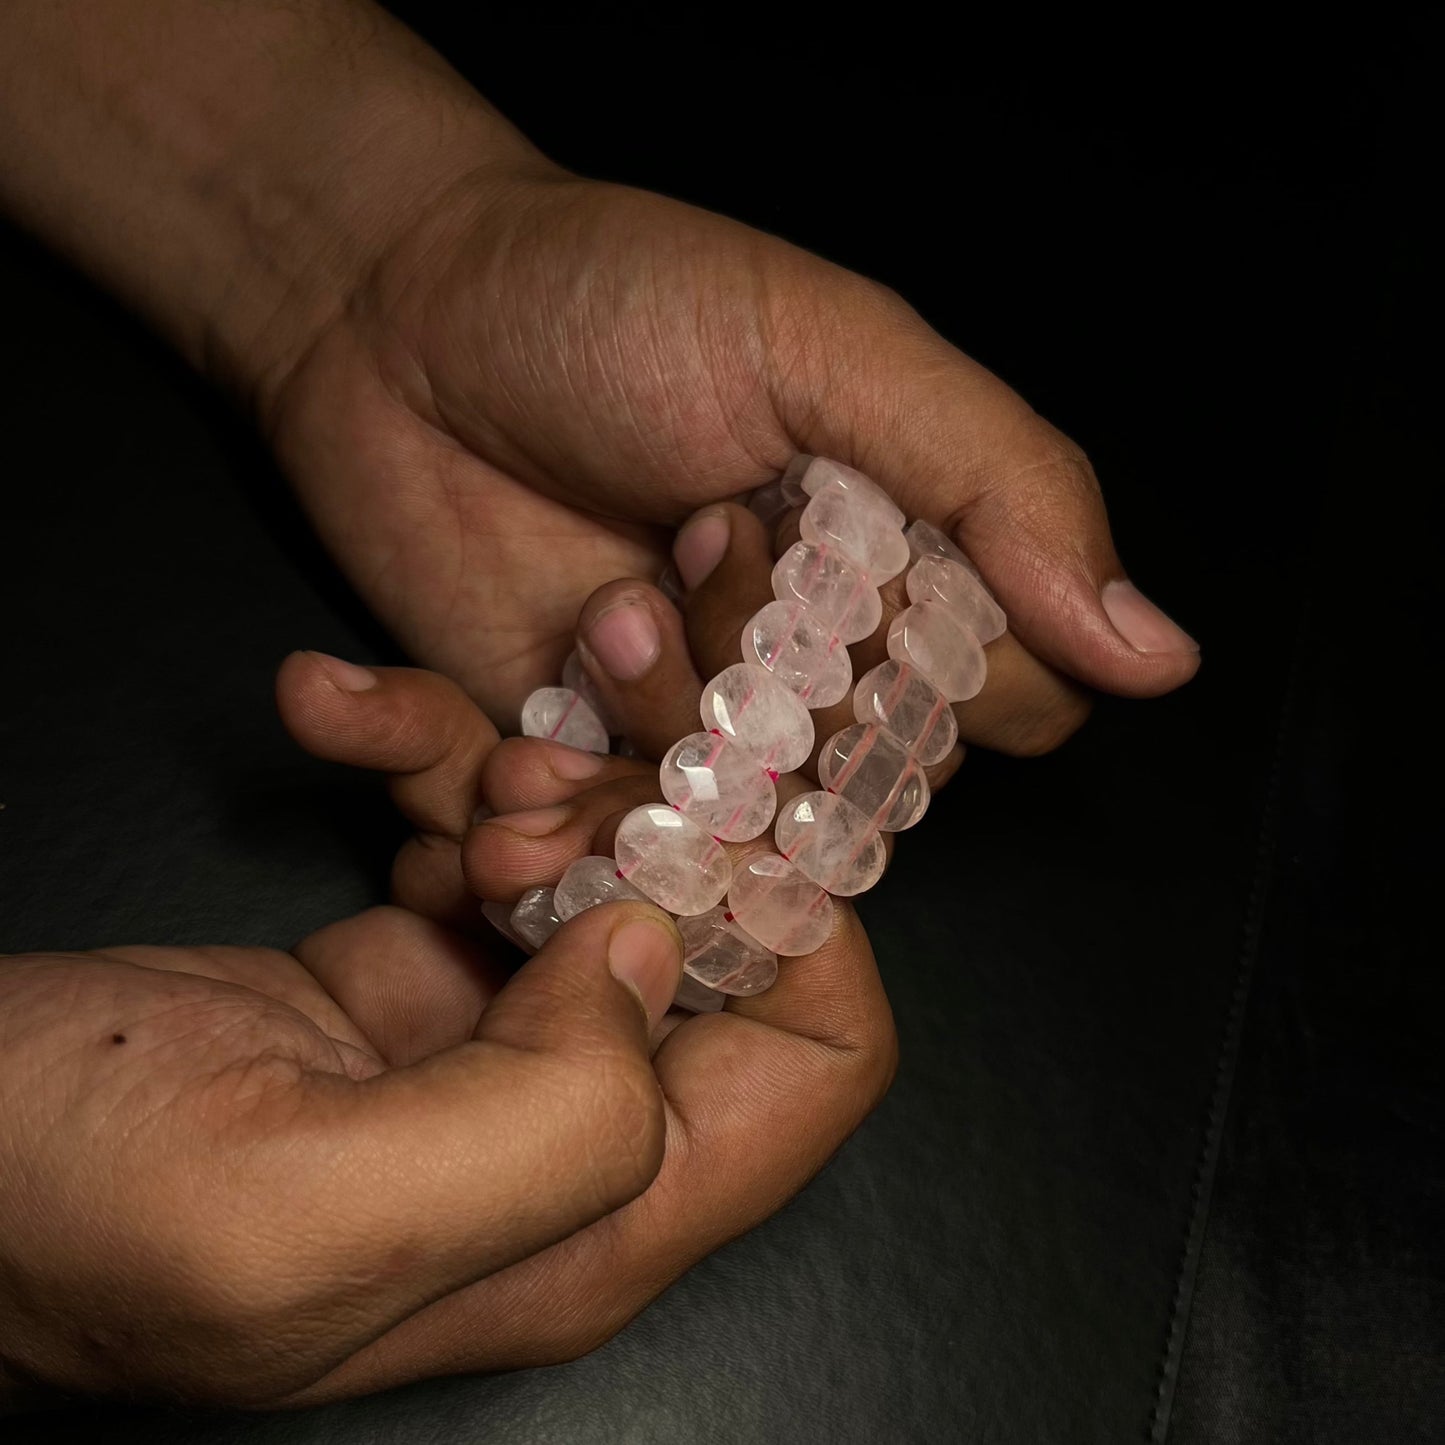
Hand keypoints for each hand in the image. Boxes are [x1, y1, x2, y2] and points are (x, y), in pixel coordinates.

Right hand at [0, 654, 893, 1406]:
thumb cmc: (68, 1217)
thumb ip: (545, 1119)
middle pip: (719, 930)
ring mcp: (491, 1035)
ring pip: (596, 853)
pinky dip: (430, 757)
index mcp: (600, 1215)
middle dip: (642, 810)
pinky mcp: (410, 965)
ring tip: (394, 748)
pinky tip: (342, 722)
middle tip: (513, 771)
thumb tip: (653, 953)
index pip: (823, 1062)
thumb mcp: (310, 1214)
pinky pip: (480, 827)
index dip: (803, 922)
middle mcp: (574, 1125)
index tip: (708, 810)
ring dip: (519, 769)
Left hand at [1, 2, 1197, 747]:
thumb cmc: (615, 301)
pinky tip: (483, 775)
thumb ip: (998, 482)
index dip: (929, 684)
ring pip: (709, 844)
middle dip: (750, 727)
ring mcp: (682, 723)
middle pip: (846, 790)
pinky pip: (577, 844)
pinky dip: (526, 832)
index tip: (824, 596)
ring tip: (563, 669)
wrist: (389, 317)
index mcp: (905, 569)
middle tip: (645, 590)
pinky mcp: (566, 755)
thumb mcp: (828, 350)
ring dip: (629, 791)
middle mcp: (807, 664)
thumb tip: (1158, 652)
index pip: (994, 705)